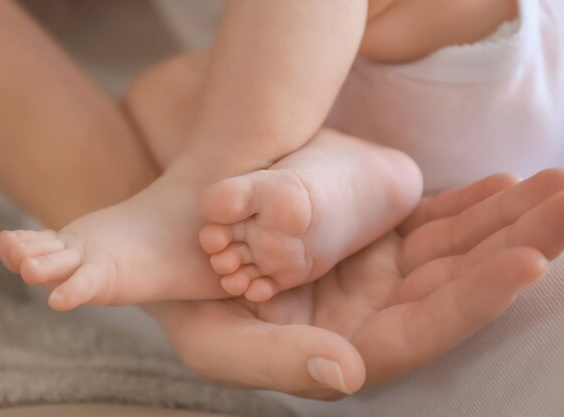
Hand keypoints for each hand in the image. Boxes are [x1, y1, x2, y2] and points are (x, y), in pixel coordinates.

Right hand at [146, 169, 563, 398]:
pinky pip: (427, 228)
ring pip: (453, 252)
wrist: (182, 260)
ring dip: (505, 220)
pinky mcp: (372, 248)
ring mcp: (377, 280)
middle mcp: (374, 319)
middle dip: (518, 246)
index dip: (476, 298)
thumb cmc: (195, 308)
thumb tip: (348, 372)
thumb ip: (277, 362)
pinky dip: (463, 207)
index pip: (425, 331)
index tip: (527, 258)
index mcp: (345, 352)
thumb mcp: (218, 343)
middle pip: (458, 287)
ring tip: (553, 186)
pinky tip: (498, 187)